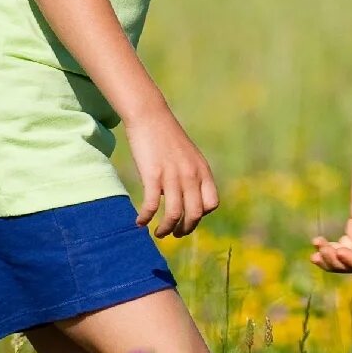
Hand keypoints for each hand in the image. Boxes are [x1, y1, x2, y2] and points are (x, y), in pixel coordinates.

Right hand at [128, 109, 217, 237]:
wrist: (151, 117)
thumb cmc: (168, 138)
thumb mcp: (190, 157)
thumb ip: (193, 175)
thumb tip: (189, 196)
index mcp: (203, 172)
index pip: (211, 204)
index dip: (201, 216)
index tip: (188, 217)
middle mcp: (192, 176)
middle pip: (195, 214)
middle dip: (185, 229)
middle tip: (175, 234)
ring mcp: (173, 176)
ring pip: (174, 214)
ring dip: (166, 229)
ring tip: (159, 234)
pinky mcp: (153, 175)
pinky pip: (151, 205)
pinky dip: (145, 218)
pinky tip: (139, 222)